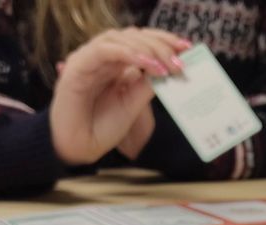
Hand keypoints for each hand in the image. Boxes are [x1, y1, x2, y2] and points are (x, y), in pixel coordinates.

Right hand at [49, 28, 188, 165]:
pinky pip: (104, 50)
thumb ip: (148, 84)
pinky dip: (128, 53)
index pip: (142, 41)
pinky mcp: (78, 66)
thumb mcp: (134, 103)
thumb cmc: (103, 127)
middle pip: (134, 35)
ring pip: (120, 38)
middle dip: (161, 44)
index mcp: (118, 64)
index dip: (165, 41)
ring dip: (147, 48)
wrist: (79, 148)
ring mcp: (90, 59)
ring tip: (166, 65)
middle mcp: (104, 57)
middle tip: (180, 61)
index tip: (187, 49)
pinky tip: (147, 64)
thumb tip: (170, 67)